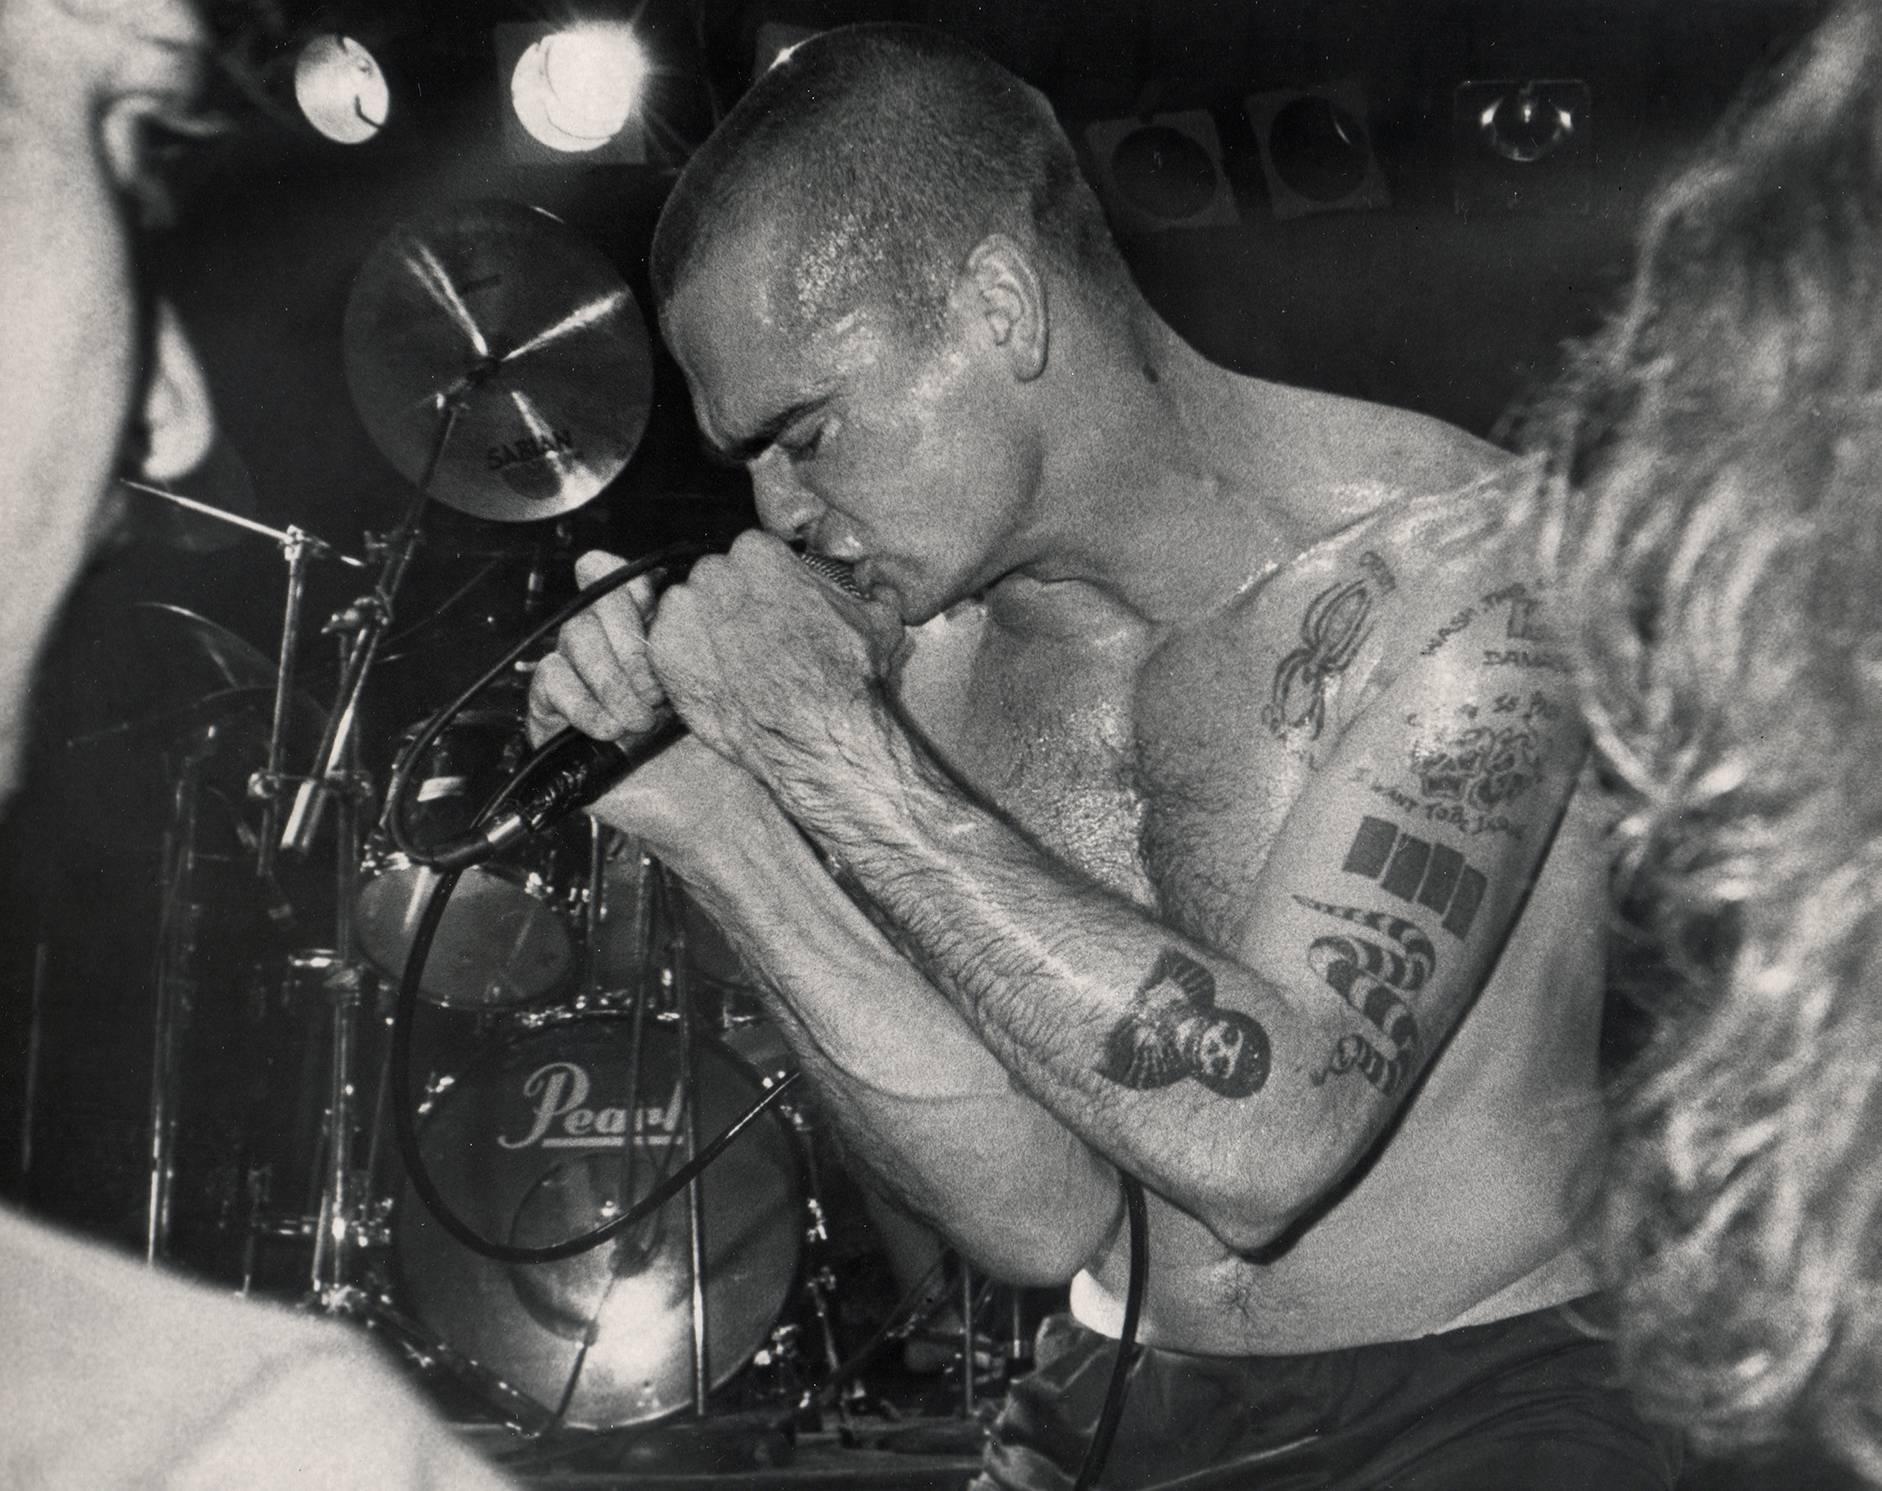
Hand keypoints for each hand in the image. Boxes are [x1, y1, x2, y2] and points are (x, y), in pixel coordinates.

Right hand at [526, 550, 766, 859]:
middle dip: (630, 645)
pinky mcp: (553, 717)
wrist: (707, 805)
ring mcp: (579, 683)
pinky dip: (582, 702)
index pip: (612, 578)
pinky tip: (611, 728)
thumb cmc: (718, 745)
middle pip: (592, 605)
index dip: (628, 586)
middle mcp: (606, 652)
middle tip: (658, 689)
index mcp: (642, 632)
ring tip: (642, 718)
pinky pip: (549, 682)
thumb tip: (668, 583)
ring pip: (572, 640)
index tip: (653, 605)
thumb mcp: (710, 676)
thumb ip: (683, 626)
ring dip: (612, 679)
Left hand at [649, 531, 904, 797]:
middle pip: (715, 578)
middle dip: (731, 603)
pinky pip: (665, 641)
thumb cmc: (845, 677)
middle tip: (755, 639)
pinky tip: (716, 677)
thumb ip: (861, 591)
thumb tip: (875, 587)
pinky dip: (684, 657)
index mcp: (759, 553)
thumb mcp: (876, 618)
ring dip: (705, 627)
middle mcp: (715, 573)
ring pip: (687, 607)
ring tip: (735, 663)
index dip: (764, 584)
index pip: (751, 554)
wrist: (816, 735)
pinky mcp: (663, 652)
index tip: (773, 608)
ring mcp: (684, 612)